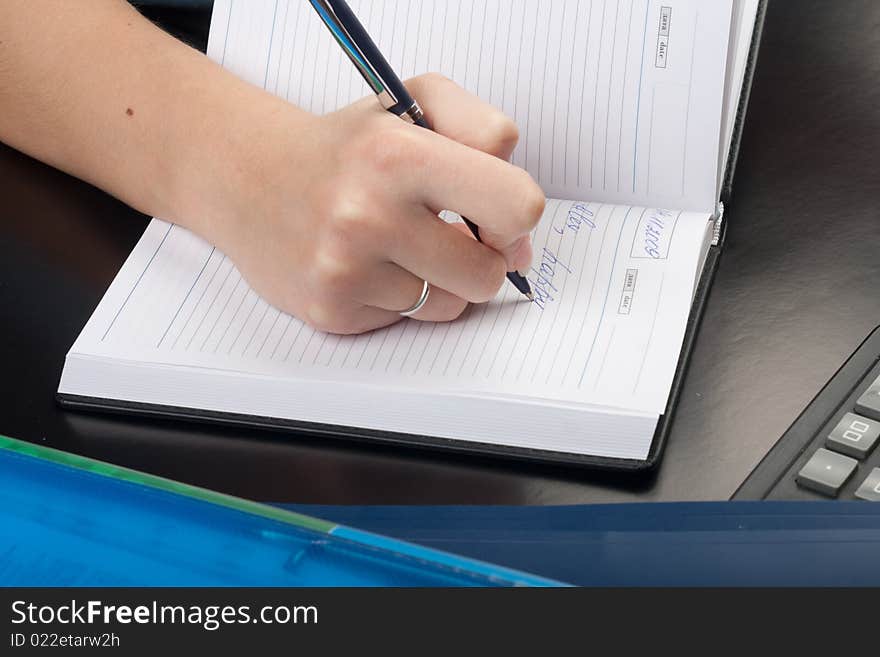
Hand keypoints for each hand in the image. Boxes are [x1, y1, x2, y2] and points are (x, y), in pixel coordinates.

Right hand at [203, 73, 544, 334]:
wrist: (248, 175)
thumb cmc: (346, 145)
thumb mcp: (417, 100)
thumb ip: (485, 133)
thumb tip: (520, 229)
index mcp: (397, 154)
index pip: (517, 206)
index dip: (517, 215)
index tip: (493, 212)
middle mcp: (366, 215)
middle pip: (489, 273)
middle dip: (483, 257)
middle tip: (452, 232)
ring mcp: (344, 270)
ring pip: (452, 304)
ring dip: (440, 279)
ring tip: (401, 245)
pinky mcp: (330, 310)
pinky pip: (409, 320)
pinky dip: (400, 296)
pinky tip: (369, 265)